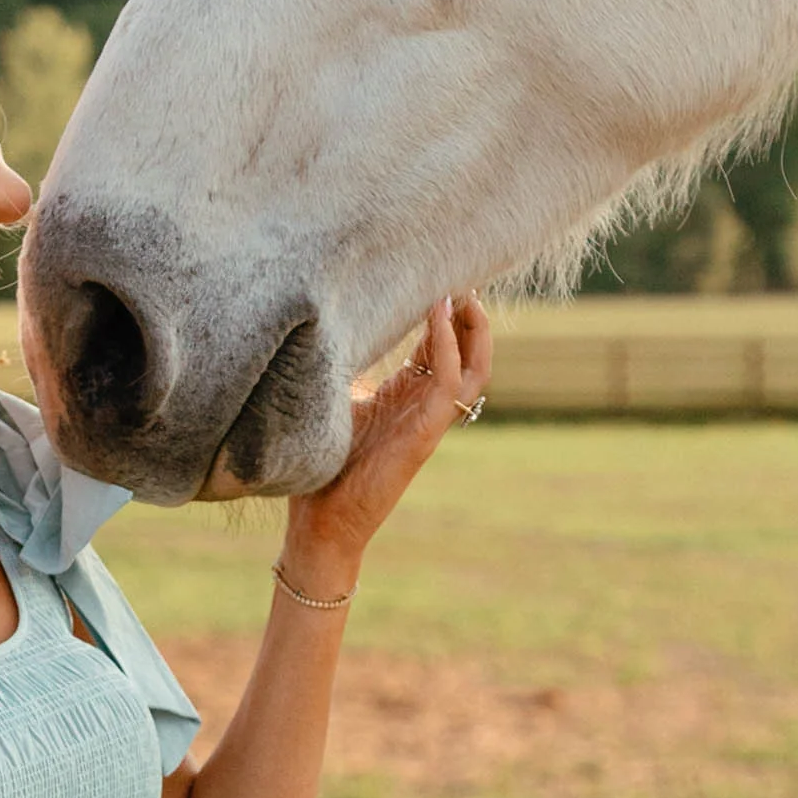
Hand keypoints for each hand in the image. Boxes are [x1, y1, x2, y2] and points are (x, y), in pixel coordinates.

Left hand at [276, 294, 490, 600]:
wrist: (322, 522)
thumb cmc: (324, 468)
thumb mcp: (335, 403)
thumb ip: (345, 371)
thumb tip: (329, 330)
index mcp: (406, 396)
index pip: (440, 345)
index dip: (445, 311)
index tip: (438, 275)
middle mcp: (424, 405)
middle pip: (467, 351)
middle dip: (469, 313)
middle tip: (462, 275)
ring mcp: (430, 419)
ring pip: (474, 365)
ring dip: (472, 326)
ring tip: (463, 290)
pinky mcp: (426, 432)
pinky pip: (450, 380)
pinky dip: (448, 344)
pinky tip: (438, 312)